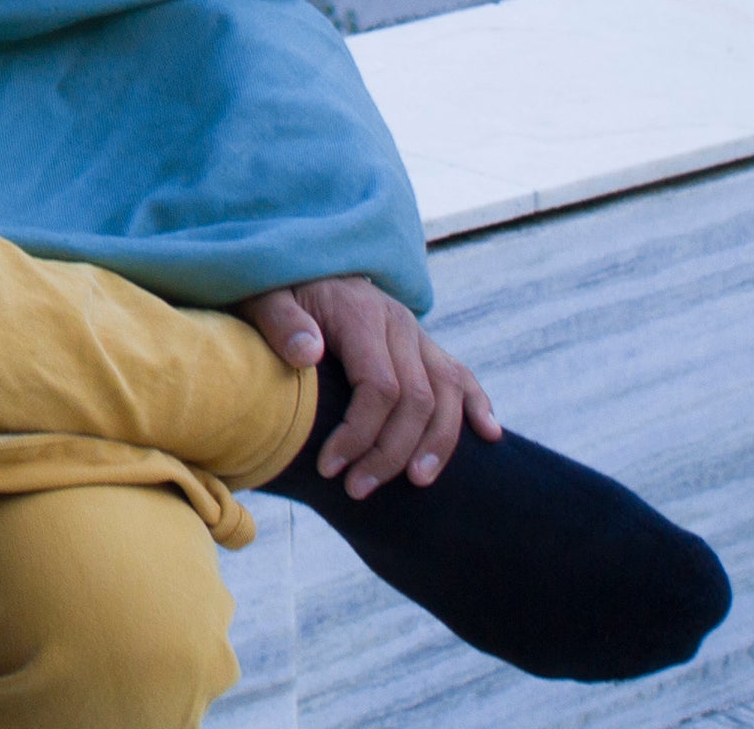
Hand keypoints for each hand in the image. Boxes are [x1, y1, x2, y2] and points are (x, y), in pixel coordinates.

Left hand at [236, 275, 502, 495]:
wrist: (299, 264)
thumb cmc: (276, 291)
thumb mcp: (264, 298)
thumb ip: (281, 322)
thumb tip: (308, 352)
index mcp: (362, 314)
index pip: (380, 387)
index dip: (361, 434)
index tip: (330, 467)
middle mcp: (399, 323)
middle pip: (418, 399)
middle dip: (391, 452)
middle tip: (357, 489)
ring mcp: (417, 334)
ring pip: (449, 393)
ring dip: (438, 444)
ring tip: (417, 482)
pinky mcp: (424, 344)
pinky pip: (462, 376)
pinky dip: (478, 405)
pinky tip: (489, 436)